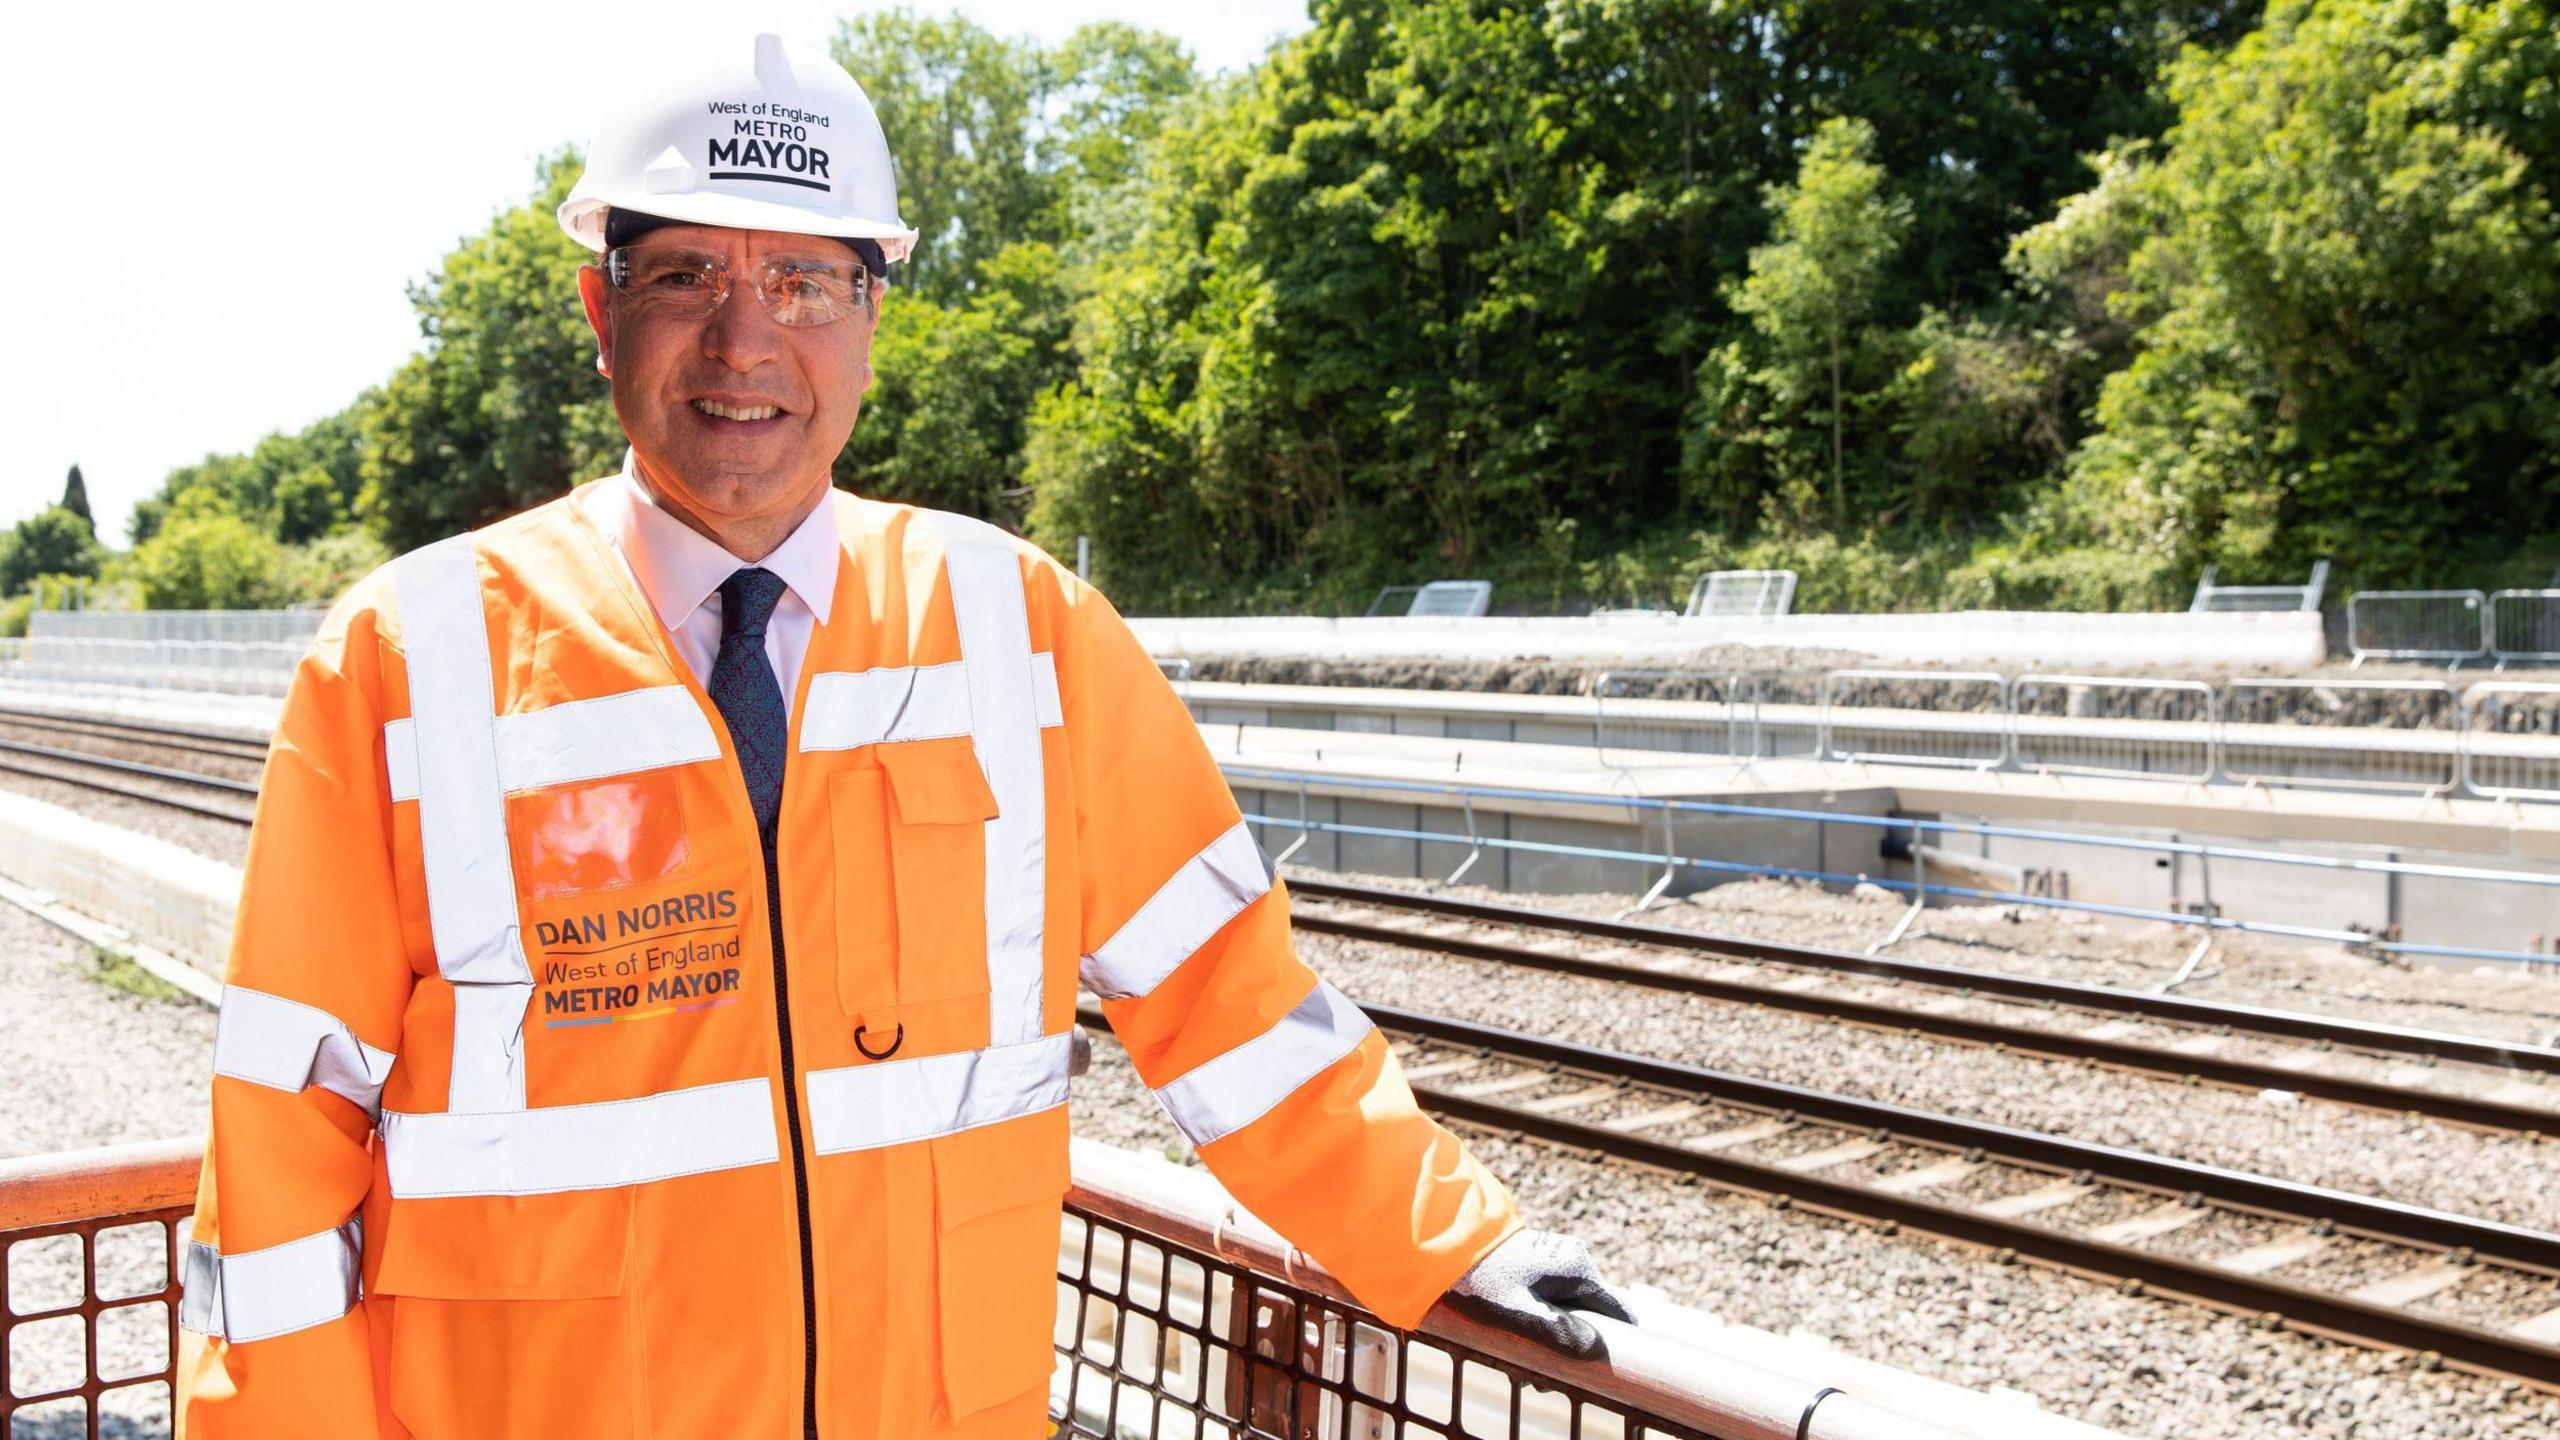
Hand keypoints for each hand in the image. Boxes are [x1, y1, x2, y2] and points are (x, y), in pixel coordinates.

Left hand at [1438, 1229, 1633, 1357]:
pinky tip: (1513, 1346)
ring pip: (1570, 1315)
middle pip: (1592, 1318)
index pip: (1620, 1313)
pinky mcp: (1538, 1268)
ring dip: (1552, 1343)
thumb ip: (1556, 1331)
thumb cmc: (1479, 1280)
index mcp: (1578, 1268)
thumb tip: (1596, 1350)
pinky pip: (1551, 1305)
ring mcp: (1556, 1263)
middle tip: (1537, 1379)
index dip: (1612, 1346)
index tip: (1588, 1371)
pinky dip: (1540, 1327)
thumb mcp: (1516, 1311)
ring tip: (1518, 1368)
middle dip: (1572, 1351)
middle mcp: (1574, 1262)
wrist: (1441, 1246)